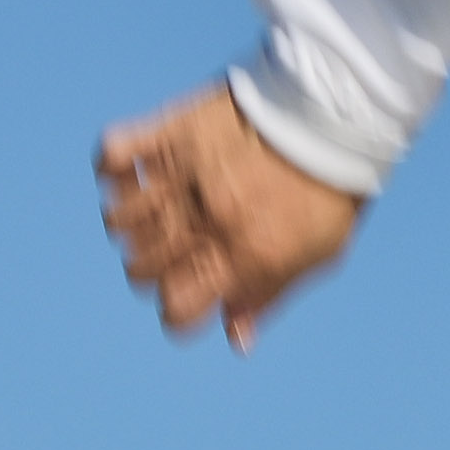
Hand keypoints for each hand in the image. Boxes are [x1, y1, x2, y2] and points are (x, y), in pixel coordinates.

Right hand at [93, 84, 367, 348]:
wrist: (336, 111)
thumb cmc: (331, 189)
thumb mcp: (317, 255)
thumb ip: (269, 297)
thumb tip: (234, 338)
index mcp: (243, 257)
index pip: (177, 309)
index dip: (178, 310)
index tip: (188, 292)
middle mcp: (206, 221)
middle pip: (141, 270)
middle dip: (154, 269)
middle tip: (177, 247)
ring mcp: (185, 175)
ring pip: (118, 220)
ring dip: (131, 221)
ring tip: (154, 209)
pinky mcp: (172, 130)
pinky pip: (113, 153)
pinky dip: (113, 166)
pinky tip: (135, 170)